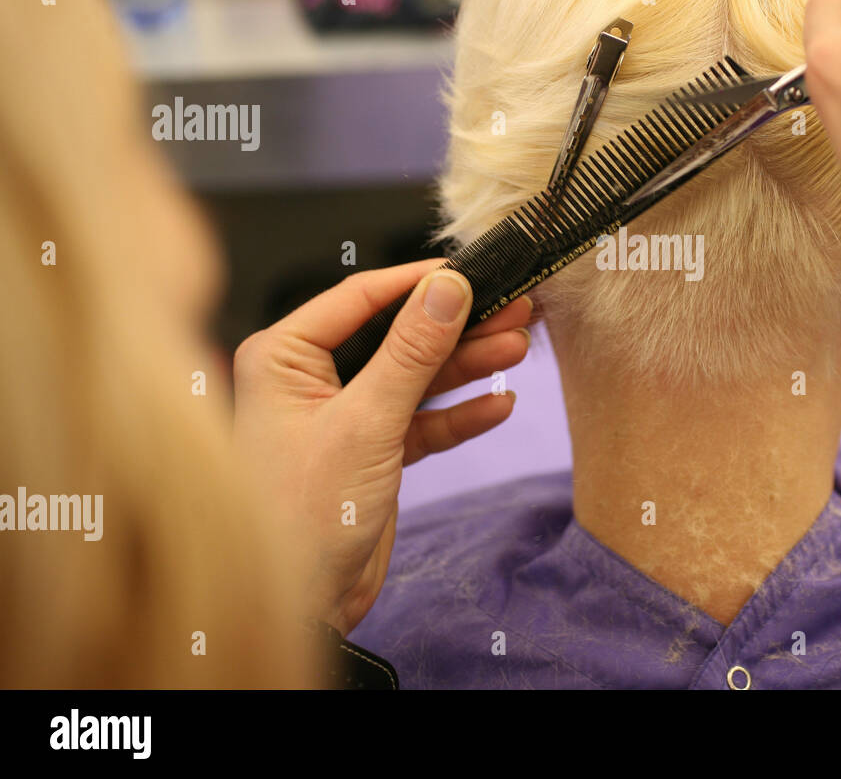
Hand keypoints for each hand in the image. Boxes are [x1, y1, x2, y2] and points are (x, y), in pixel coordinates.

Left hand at [232, 260, 531, 634]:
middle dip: (457, 328)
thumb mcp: (366, 423)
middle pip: (398, 336)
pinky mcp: (372, 451)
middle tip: (514, 309)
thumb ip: (412, 352)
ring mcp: (344, 416)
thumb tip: (449, 289)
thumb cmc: (300, 518)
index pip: (360, 298)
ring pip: (417, 377)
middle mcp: (310, 379)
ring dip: (467, 367)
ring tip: (518, 350)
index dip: (420, 284)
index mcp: (283, 357)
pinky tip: (498, 405)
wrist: (302, 607)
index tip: (473, 272)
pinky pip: (423, 420)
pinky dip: (459, 415)